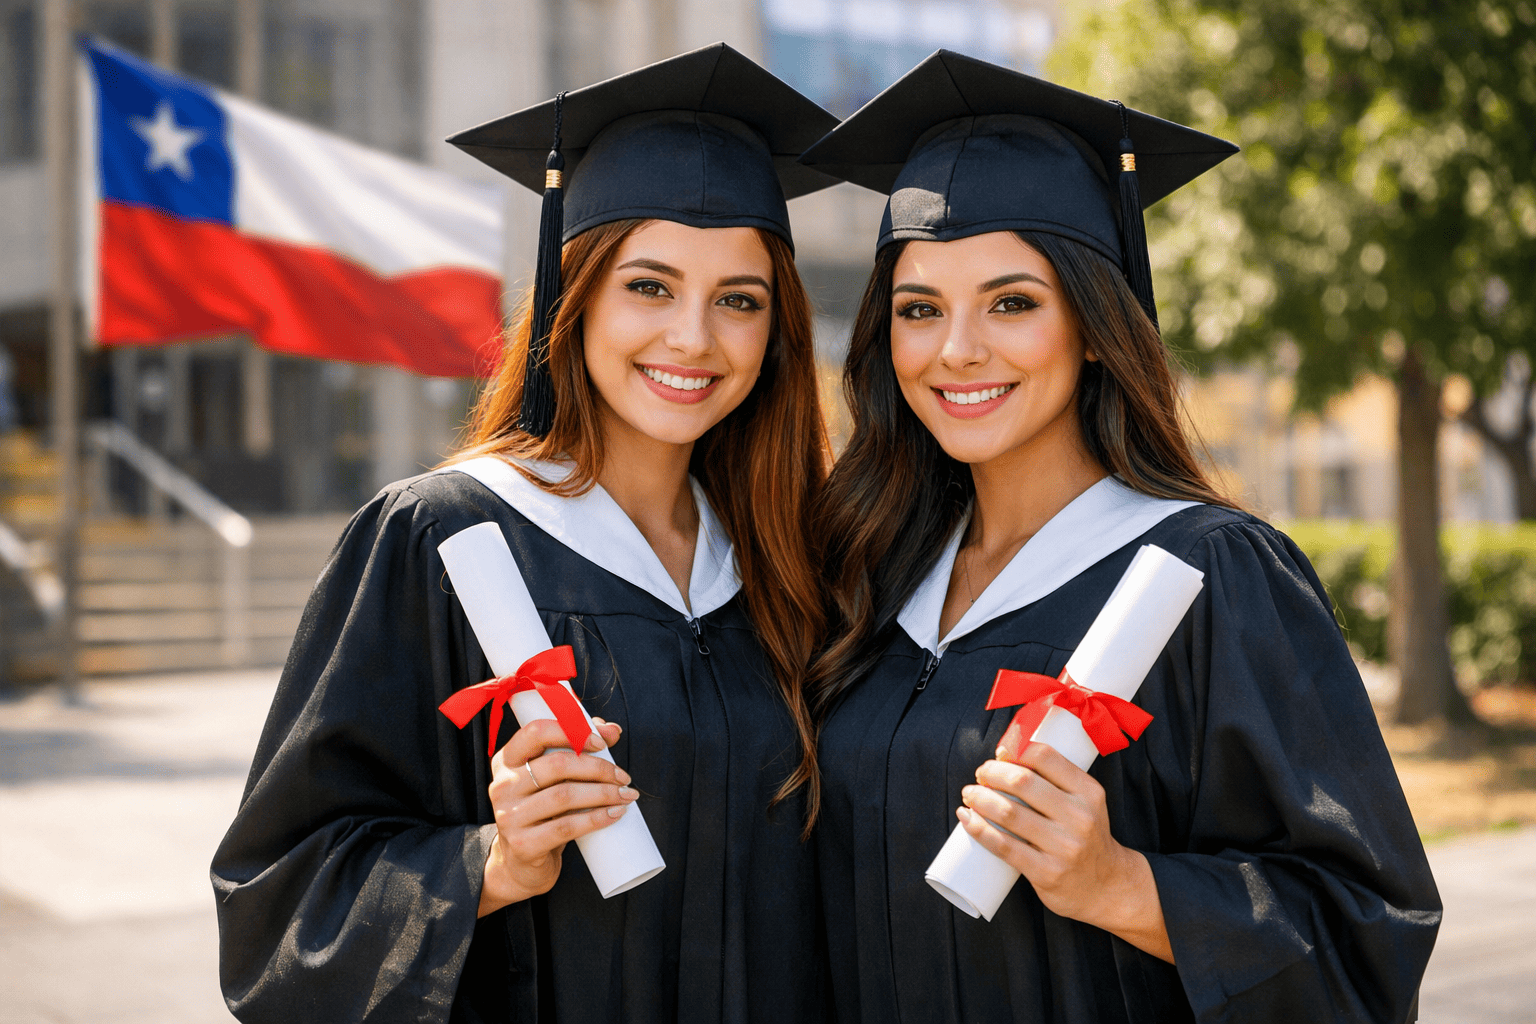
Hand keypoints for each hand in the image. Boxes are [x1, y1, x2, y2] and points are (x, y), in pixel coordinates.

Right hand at [478, 716, 634, 916]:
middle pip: (557, 765)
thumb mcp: (553, 778)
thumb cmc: (543, 811)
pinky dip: (596, 819)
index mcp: (507, 760)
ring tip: (625, 795)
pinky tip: (615, 814)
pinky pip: (566, 827)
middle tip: (623, 777)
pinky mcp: (523, 844)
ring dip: (603, 793)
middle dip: (599, 768)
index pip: (536, 732)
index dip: (572, 731)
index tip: (601, 743)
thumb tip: (612, 730)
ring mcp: (509, 816)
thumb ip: (578, 747)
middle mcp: (503, 785)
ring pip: (564, 796)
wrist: (522, 862)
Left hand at [957, 733, 1172, 961]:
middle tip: (980, 776)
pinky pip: (1004, 846)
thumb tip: (1005, 751)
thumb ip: (1055, 778)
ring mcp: (1064, 847)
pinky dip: (979, 829)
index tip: (999, 754)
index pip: (1044, 757)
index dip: (1014, 750)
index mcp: (1089, 792)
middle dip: (991, 773)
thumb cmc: (1086, 835)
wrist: (1108, 886)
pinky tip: (966, 818)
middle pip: (1022, 782)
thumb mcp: (1085, 801)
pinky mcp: (1047, 873)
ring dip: (979, 798)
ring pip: (1008, 813)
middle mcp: (1079, 817)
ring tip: (969, 795)